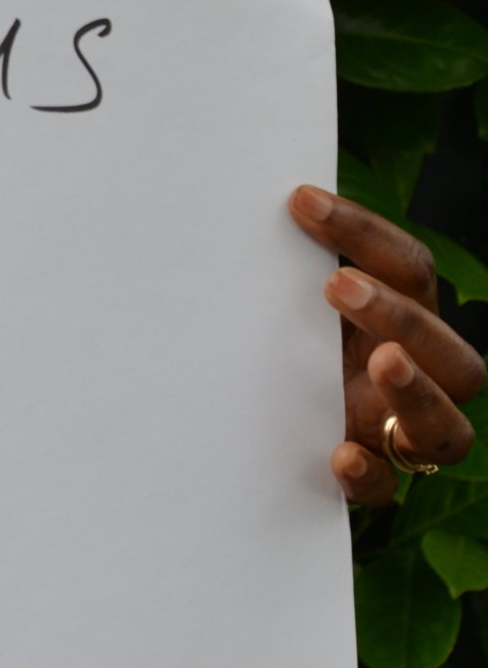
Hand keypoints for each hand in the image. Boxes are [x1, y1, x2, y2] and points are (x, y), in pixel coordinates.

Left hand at [288, 184, 483, 504]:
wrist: (261, 416)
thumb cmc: (282, 336)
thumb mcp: (291, 296)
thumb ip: (284, 261)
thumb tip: (231, 195)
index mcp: (402, 318)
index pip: (409, 268)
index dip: (364, 232)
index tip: (300, 200)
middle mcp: (415, 376)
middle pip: (454, 355)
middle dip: (401, 315)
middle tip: (337, 284)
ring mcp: (395, 433)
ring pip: (447, 431)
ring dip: (418, 392)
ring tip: (383, 360)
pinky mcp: (366, 478)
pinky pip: (385, 489)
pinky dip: (367, 473)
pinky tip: (341, 454)